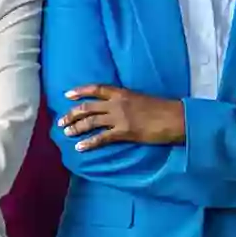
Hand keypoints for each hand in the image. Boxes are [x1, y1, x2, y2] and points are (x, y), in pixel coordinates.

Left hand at [58, 85, 184, 149]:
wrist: (174, 117)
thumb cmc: (161, 108)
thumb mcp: (140, 98)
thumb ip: (125, 101)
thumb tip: (114, 107)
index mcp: (121, 92)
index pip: (96, 88)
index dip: (80, 91)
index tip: (67, 95)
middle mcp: (117, 103)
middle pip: (88, 107)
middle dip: (72, 114)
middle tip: (61, 121)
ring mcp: (119, 118)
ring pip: (91, 122)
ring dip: (76, 128)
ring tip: (66, 133)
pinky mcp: (124, 132)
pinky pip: (101, 138)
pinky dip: (89, 143)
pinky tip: (80, 148)